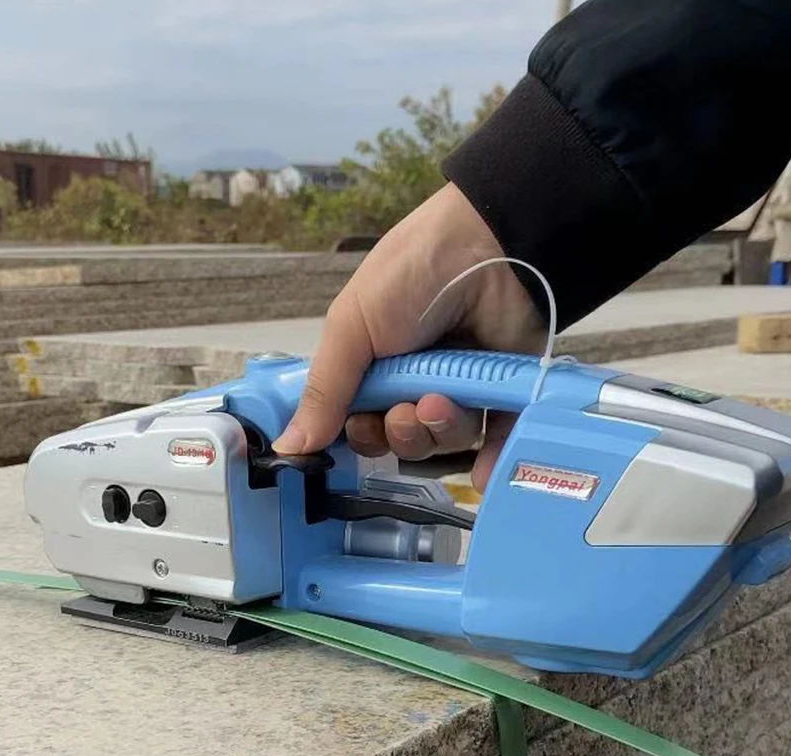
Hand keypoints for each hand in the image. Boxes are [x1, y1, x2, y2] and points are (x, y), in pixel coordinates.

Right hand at [273, 182, 545, 491]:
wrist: (490, 246)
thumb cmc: (411, 276)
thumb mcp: (351, 328)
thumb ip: (323, 392)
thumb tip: (287, 447)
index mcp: (373, 367)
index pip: (359, 424)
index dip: (359, 435)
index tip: (360, 425)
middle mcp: (414, 382)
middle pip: (400, 441)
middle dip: (400, 433)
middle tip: (406, 409)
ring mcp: (460, 389)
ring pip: (442, 443)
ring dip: (438, 430)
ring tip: (443, 399)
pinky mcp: (504, 394)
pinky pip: (496, 443)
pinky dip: (490, 462)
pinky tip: (484, 474)